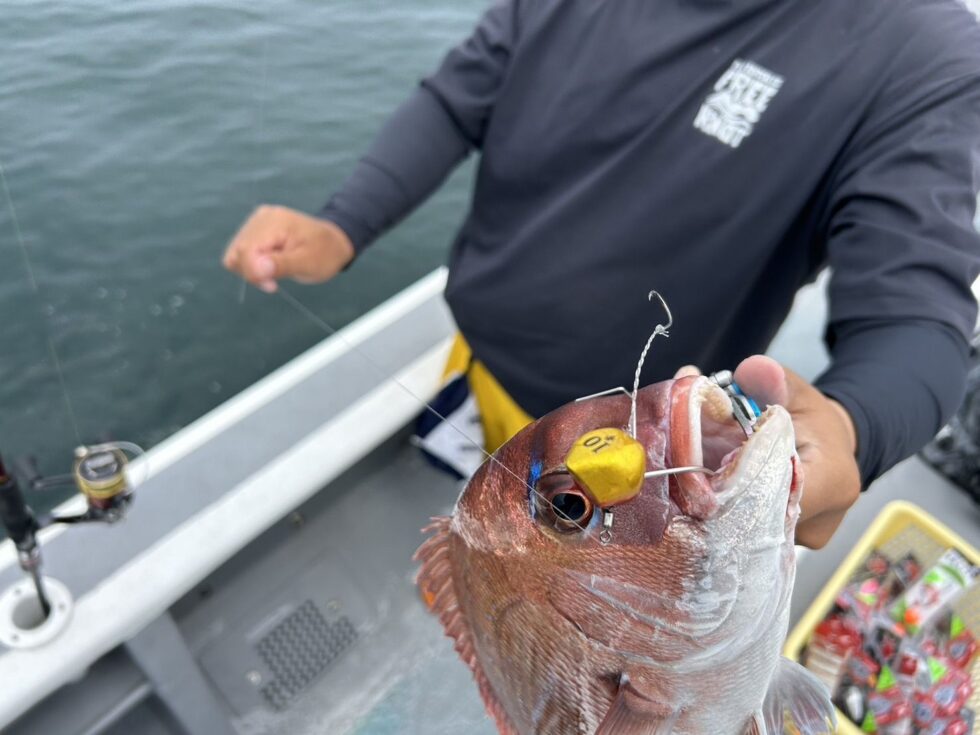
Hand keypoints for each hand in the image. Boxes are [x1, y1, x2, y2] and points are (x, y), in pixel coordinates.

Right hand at [222, 205, 354, 292]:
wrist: (333, 243)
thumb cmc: (325, 254)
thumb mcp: (308, 264)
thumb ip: (281, 265)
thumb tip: (258, 269)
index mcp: (274, 222)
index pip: (245, 251)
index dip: (254, 273)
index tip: (273, 285)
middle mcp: (261, 218)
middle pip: (237, 253)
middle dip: (253, 273)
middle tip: (275, 281)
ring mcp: (257, 222)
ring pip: (235, 254)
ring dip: (252, 270)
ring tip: (274, 273)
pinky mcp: (255, 230)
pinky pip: (241, 252)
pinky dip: (252, 265)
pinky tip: (269, 267)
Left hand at [675, 356, 860, 548]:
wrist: (827, 448)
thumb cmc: (810, 419)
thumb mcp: (795, 391)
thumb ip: (773, 379)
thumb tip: (751, 368)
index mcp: (834, 480)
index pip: (780, 492)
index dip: (737, 478)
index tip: (704, 459)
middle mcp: (817, 523)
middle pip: (755, 516)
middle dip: (716, 487)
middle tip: (683, 460)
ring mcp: (795, 542)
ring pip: (743, 528)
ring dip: (715, 499)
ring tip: (691, 470)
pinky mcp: (775, 548)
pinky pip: (740, 531)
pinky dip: (720, 508)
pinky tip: (701, 487)